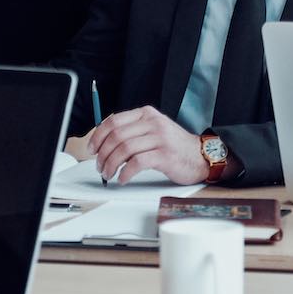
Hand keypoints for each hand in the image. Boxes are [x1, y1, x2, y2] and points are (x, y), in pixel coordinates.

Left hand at [84, 105, 207, 184]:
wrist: (201, 156)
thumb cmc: (174, 146)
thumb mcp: (154, 130)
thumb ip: (133, 131)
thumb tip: (104, 144)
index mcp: (146, 114)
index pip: (113, 121)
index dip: (98, 136)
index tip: (92, 149)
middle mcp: (152, 123)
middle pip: (116, 136)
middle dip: (103, 154)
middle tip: (100, 167)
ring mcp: (159, 138)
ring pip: (124, 149)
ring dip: (111, 165)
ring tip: (109, 174)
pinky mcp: (164, 155)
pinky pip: (137, 163)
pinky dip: (125, 172)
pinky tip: (123, 178)